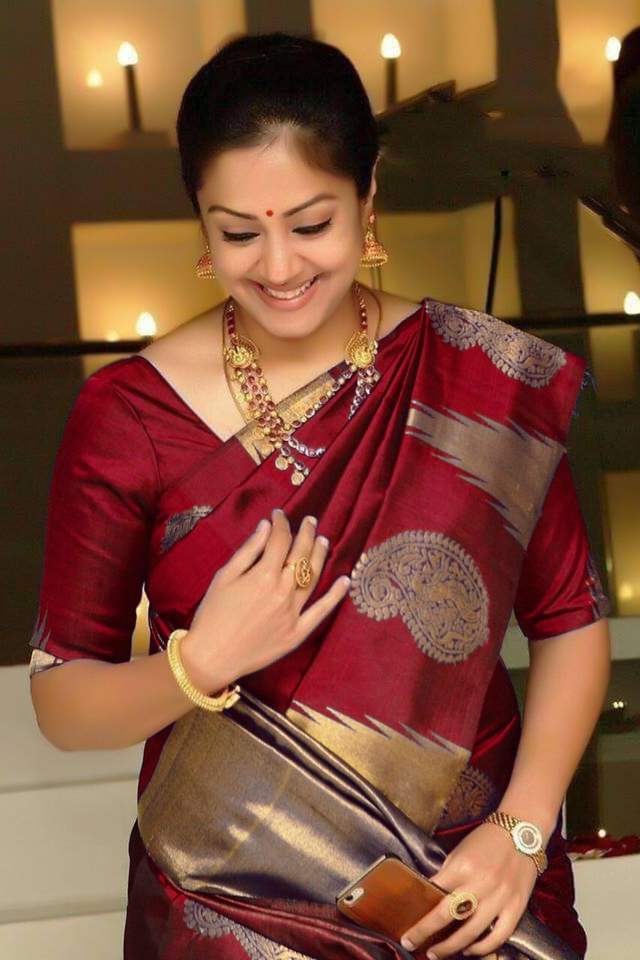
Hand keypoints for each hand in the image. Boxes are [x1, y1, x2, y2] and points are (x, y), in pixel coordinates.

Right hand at [181, 508, 350, 690]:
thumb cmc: (211, 615)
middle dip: (306, 533)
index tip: (279, 515)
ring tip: (323, 540)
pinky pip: (321, 611)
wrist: (211, 656)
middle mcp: (283, 591)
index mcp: (263, 575)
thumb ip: (248, 550)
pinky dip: (335, 595)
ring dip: (320, 555)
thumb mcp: (224, 577)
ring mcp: (293, 613)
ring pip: (313, 577)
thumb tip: (267, 526)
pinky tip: (345, 580)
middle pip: (301, 554)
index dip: (281, 523)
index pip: (280, 540)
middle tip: (310, 521)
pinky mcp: (297, 633)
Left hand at [399, 824, 537, 957]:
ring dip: (451, 947)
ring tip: (437, 953)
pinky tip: (469, 950)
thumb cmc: (486, 840)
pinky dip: (482, 948)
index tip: (407, 930)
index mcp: (461, 867)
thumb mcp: (459, 852)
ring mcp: (499, 897)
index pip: (432, 894)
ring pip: (471, 933)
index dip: (418, 914)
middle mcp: (480, 884)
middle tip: (411, 944)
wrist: (521, 831)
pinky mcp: (516, 907)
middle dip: (426, 934)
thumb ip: (447, 876)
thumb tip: (430, 897)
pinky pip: (498, 936)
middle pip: (447, 917)